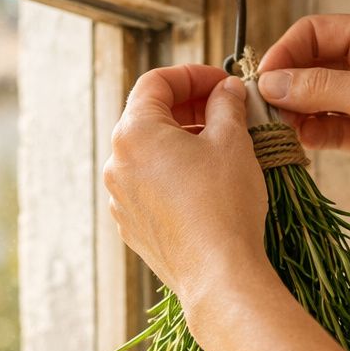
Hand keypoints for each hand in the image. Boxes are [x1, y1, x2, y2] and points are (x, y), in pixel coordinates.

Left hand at [103, 65, 269, 317]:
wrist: (218, 274)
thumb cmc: (224, 205)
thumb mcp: (232, 140)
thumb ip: (226, 105)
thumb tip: (226, 91)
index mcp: (134, 134)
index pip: (155, 83)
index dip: (192, 75)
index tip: (221, 83)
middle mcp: (117, 165)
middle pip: (148, 117)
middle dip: (188, 108)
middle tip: (225, 111)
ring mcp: (120, 199)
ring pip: (149, 155)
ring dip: (182, 142)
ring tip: (220, 148)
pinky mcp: (132, 226)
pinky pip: (150, 187)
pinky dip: (174, 175)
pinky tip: (206, 183)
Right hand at [257, 15, 349, 202]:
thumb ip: (321, 88)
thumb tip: (273, 83)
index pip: (315, 33)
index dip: (285, 53)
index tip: (262, 82)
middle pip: (312, 67)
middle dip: (285, 86)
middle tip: (261, 112)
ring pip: (318, 101)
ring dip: (295, 115)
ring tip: (275, 132)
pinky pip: (332, 130)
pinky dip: (312, 136)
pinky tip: (298, 145)